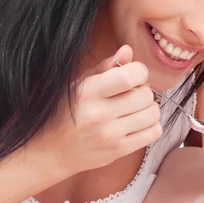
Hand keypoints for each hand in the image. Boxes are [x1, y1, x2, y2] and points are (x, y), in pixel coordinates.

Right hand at [32, 45, 162, 177]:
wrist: (49, 151)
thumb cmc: (63, 113)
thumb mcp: (78, 84)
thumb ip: (105, 67)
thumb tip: (128, 50)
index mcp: (88, 92)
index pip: (129, 76)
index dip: (139, 71)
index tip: (134, 74)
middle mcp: (99, 114)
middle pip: (145, 95)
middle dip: (143, 90)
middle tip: (132, 94)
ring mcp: (110, 135)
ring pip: (153, 114)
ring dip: (149, 108)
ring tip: (136, 109)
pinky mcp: (118, 151)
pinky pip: (153, 133)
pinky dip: (152, 125)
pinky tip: (138, 123)